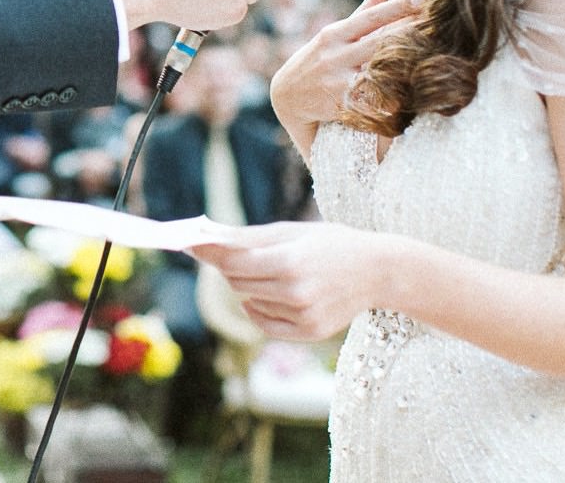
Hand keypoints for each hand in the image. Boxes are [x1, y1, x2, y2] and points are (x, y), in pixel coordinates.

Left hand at [191, 221, 390, 340]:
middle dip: (229, 266)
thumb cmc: (331, 243)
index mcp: (289, 262)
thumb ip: (249, 238)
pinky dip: (257, 309)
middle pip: (237, 282)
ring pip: (249, 301)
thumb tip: (208, 238)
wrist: (378, 271)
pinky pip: (264, 323)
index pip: (234, 261)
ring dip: (249, 286)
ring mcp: (303, 316)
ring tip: (274, 272)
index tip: (187, 244)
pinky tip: (264, 296)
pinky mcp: (309, 333)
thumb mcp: (292, 231)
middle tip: (230, 254)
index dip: (208, 252)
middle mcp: (295, 293)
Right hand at [270, 0, 418, 152]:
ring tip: (432, 64)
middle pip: (378, 43)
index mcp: (336, 33)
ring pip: (375, 73)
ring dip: (402, 70)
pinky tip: (410, 100)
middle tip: (439, 28)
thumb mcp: (335, 34)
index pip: (371, 17)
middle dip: (408, 36)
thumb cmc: (316, 61)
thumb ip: (365, 10)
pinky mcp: (338, 104)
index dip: (398, 8)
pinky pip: (369, 102)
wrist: (285, 97)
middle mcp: (335, 54)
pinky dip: (388, 102)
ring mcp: (336, 80)